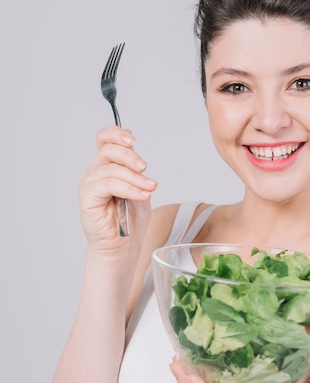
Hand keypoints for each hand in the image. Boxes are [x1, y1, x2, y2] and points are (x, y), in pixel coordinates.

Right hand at [79, 126, 157, 249]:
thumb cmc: (130, 221)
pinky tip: (142, 195)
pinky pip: (108, 185)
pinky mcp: (87, 198)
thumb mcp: (141, 191)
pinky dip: (129, 189)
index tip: (133, 140)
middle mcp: (96, 173)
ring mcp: (90, 185)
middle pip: (108, 150)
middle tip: (144, 168)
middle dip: (129, 156)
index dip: (117, 134)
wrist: (122, 247)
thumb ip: (137, 174)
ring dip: (135, 178)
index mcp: (107, 167)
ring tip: (149, 189)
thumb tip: (137, 162)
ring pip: (112, 169)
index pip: (105, 139)